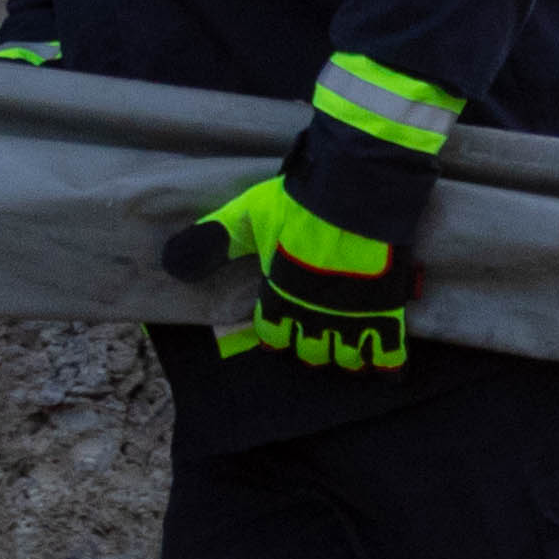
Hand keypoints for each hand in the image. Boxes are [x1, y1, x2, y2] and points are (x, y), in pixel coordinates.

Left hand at [169, 170, 416, 369]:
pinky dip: (386, 364)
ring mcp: (351, 316)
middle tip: (320, 337)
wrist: (357, 189)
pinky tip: (386, 370)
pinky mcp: (386, 310)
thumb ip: (214, 240)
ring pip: (347, 359)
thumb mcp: (248, 215)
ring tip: (353, 351)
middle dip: (314, 348)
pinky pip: (387, 353)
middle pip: (312, 353)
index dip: (278, 333)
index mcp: (280, 295)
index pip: (273, 334)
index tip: (283, 328)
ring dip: (347, 358)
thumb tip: (170, 264)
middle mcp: (313, 315)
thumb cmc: (301, 201)